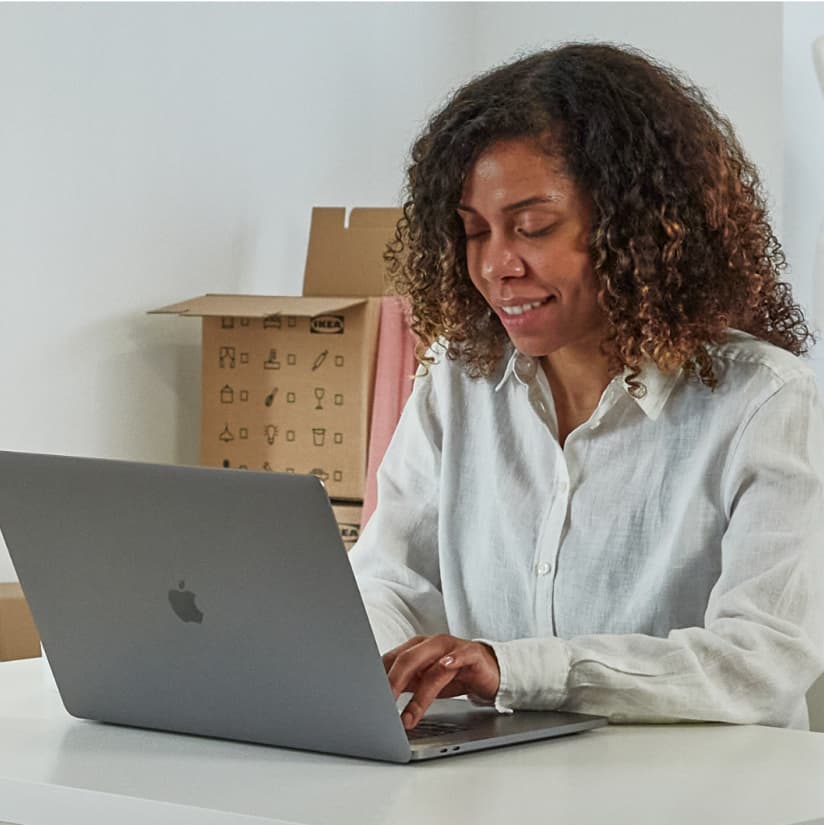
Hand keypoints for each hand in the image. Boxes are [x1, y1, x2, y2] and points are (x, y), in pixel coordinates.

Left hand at [382, 634, 500, 729]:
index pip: (390, 660)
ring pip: (431, 668)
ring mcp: (451, 648)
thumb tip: (378, 699)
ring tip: (408, 717)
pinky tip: (447, 668)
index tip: (366, 699)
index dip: (377, 679)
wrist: (489, 671)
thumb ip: (404, 684)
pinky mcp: (472, 654)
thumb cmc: (454, 675)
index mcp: (415, 648)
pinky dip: (453, 661)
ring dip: (419, 696)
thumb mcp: (424, 680)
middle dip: (392, 685)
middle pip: (406, 660)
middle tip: (382, 707)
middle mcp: (431, 644)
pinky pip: (461, 656)